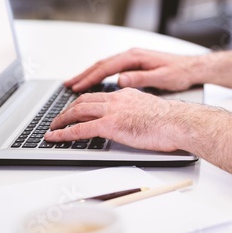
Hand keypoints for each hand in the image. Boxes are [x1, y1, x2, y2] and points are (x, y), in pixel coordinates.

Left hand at [45, 88, 193, 152]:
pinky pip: (81, 128)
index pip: (99, 96)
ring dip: (62, 119)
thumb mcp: (149, 110)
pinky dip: (64, 133)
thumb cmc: (171, 122)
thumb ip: (135, 112)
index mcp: (126, 94)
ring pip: (78, 110)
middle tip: (59, 118)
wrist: (178, 122)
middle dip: (68, 109)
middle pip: (84, 100)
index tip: (75, 108)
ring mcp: (112, 110)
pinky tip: (56, 138)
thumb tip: (131, 122)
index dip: (83, 101)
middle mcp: (117, 98)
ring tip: (53, 128)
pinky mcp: (110, 124)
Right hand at [64, 48, 203, 92]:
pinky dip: (99, 75)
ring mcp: (133, 59)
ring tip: (74, 84)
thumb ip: (141, 79)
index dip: (90, 77)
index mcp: (135, 56)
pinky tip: (93, 83)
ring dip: (89, 74)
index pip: (106, 67)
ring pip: (105, 66)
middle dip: (83, 75)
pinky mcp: (135, 64)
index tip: (77, 87)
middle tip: (67, 85)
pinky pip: (111, 69)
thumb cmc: (180, 72)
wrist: (193, 68)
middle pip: (101, 64)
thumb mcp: (162, 78)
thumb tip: (121, 80)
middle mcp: (132, 55)